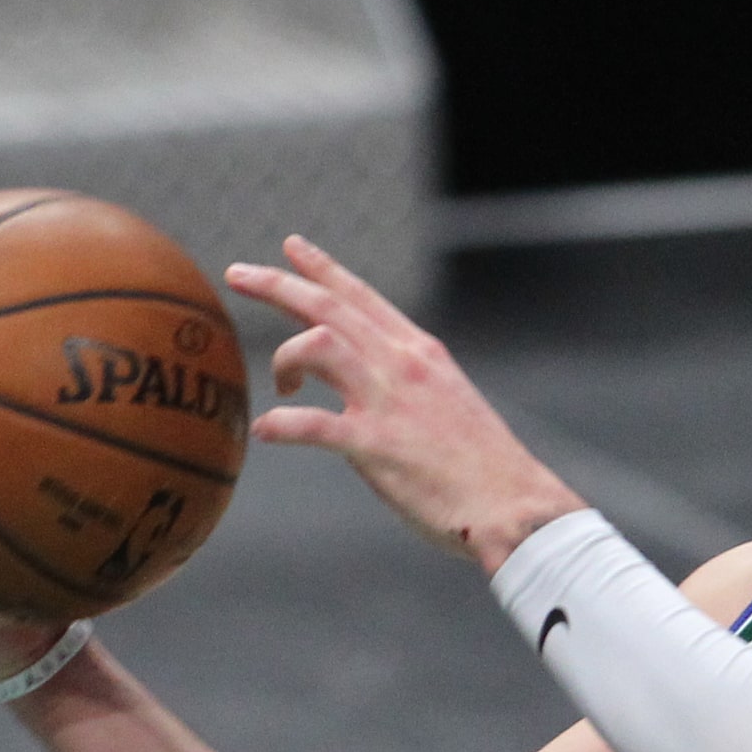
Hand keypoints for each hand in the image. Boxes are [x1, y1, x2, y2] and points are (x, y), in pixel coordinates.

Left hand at [226, 237, 583, 572]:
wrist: (515, 504)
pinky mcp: (376, 445)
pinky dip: (280, 425)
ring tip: (278, 388)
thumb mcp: (449, 403)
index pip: (363, 297)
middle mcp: (403, 365)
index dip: (322, 268)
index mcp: (421, 353)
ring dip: (283, 359)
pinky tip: (265, 431)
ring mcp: (390, 402)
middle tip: (237, 274)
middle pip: (329, 307)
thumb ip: (410, 386)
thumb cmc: (483, 467)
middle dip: (277, 284)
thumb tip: (375, 389)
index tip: (290, 247)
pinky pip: (310, 424)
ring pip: (318, 344)